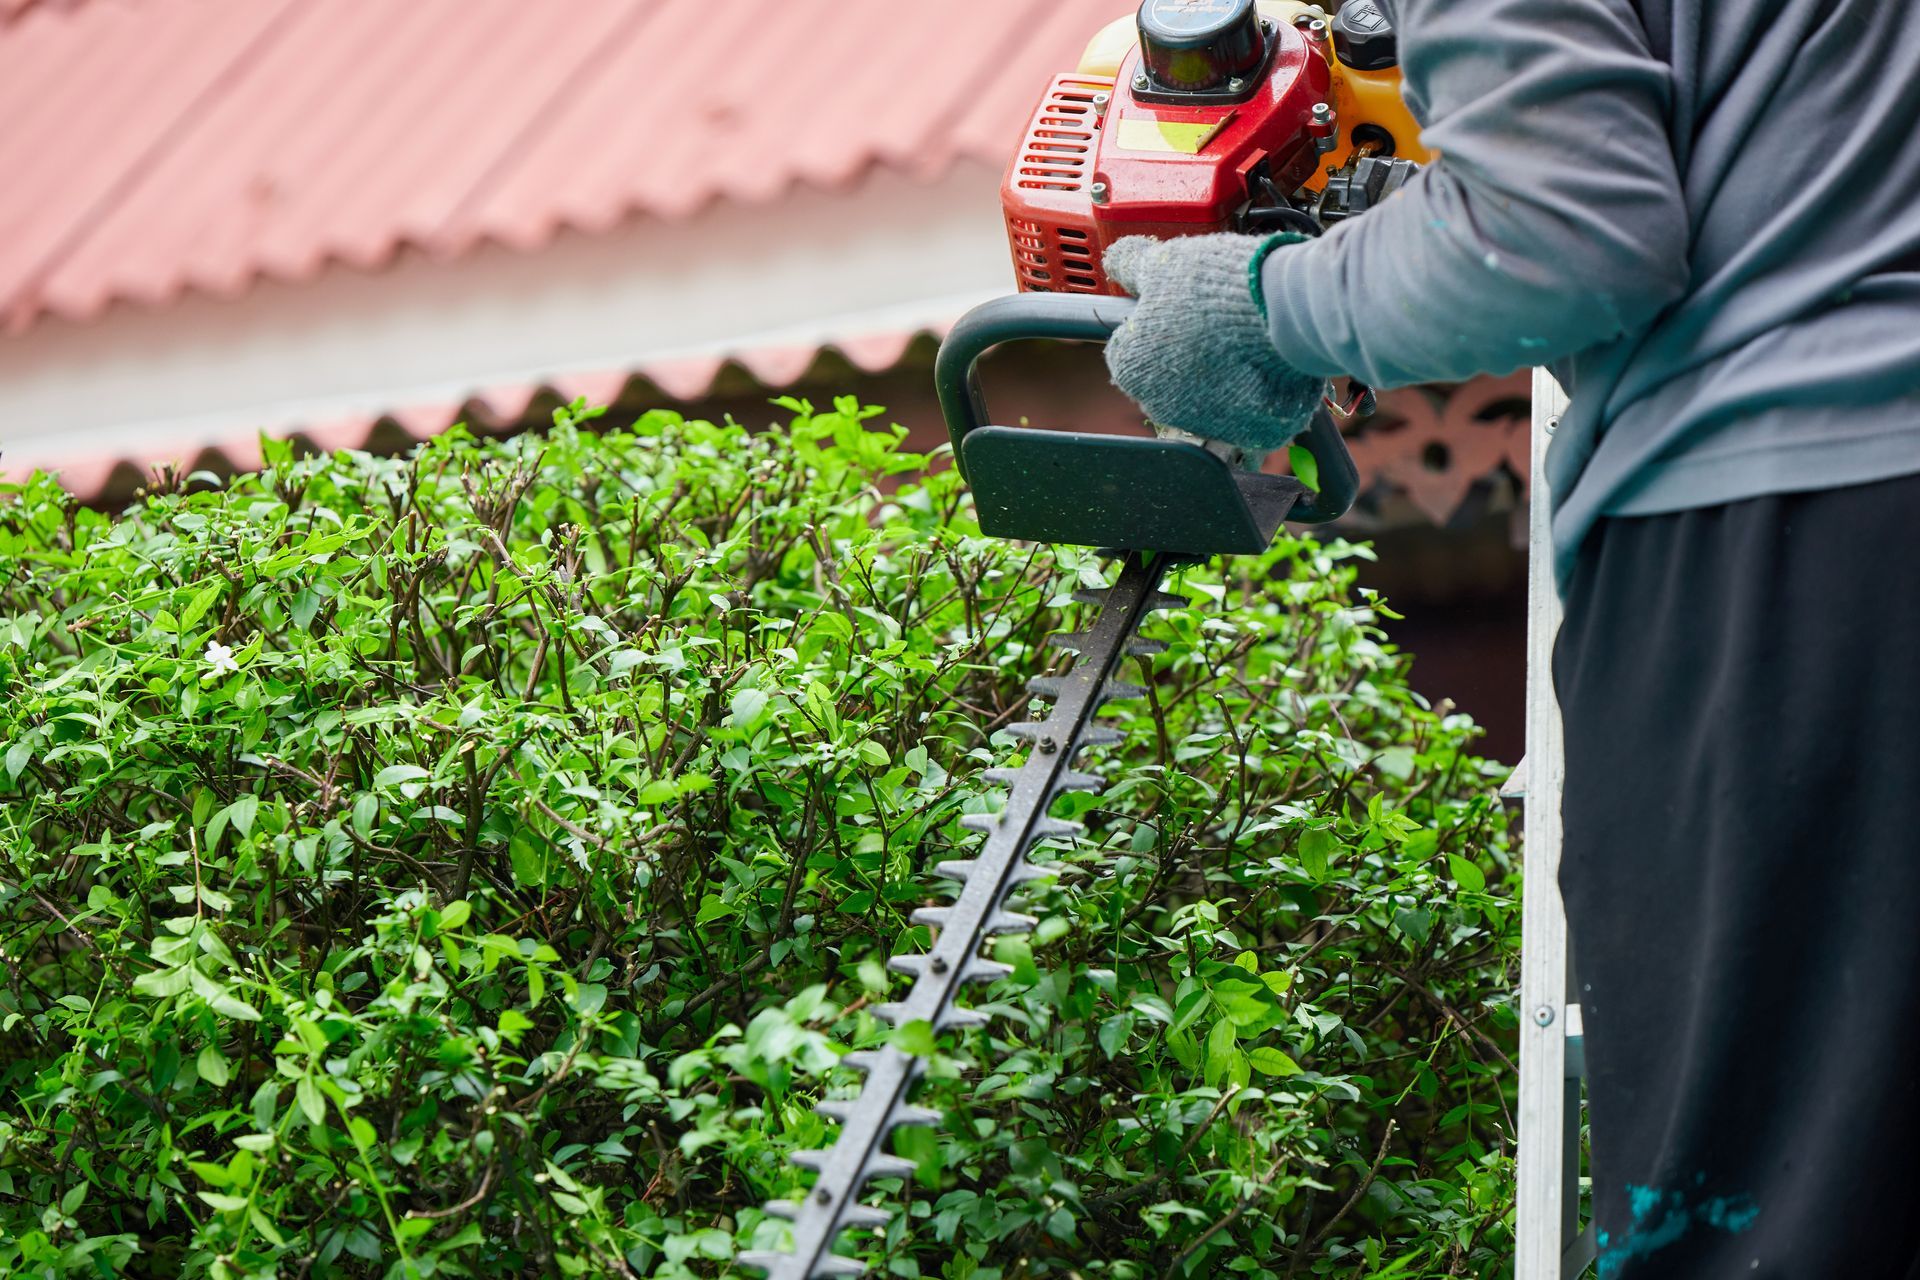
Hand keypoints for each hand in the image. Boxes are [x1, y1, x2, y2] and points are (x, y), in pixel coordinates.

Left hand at [1102, 233, 1323, 453]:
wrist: (1283, 312)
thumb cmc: (1216, 289)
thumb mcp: (1164, 264)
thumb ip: (1131, 266)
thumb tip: (1114, 260)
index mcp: (1131, 369)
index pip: (1127, 348)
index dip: (1151, 323)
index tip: (1176, 307)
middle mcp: (1159, 406)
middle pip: (1164, 376)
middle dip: (1182, 353)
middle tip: (1212, 320)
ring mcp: (1204, 423)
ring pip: (1204, 394)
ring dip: (1216, 372)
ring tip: (1242, 337)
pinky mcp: (1246, 432)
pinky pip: (1244, 408)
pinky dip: (1251, 389)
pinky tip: (1263, 360)